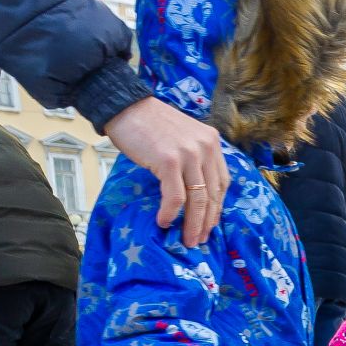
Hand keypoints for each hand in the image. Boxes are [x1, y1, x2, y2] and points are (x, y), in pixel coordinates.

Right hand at [103, 98, 230, 247]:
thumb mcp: (183, 137)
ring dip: (193, 224)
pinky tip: (164, 222)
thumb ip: (195, 158)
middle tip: (200, 239)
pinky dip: (171, 213)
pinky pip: (176, 197)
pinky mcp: (169, 160)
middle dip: (207, 221)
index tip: (210, 223)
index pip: (222, 182)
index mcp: (212, 142)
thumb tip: (195, 192)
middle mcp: (205, 147)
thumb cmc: (149, 123)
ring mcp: (189, 154)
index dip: (217, 206)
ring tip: (187, 239)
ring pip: (198, 199)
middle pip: (213, 194)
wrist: (124, 105)